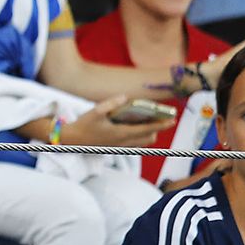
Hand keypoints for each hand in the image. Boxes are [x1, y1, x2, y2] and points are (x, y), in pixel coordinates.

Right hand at [60, 96, 175, 148]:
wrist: (72, 140)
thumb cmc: (83, 125)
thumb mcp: (95, 111)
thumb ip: (111, 103)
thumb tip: (125, 97)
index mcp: (120, 133)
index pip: (147, 129)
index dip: (161, 125)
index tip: (172, 120)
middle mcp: (123, 142)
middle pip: (148, 138)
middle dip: (157, 129)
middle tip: (162, 118)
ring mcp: (120, 146)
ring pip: (142, 142)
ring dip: (149, 133)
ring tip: (151, 122)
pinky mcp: (115, 147)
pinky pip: (134, 144)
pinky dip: (140, 137)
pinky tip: (136, 128)